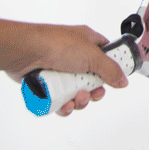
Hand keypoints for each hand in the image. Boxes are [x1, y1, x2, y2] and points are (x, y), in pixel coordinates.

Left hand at [0, 19, 127, 115]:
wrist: (24, 52)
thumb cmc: (56, 43)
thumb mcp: (92, 55)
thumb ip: (111, 69)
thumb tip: (123, 80)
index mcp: (88, 43)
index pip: (107, 56)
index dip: (112, 69)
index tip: (114, 81)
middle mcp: (75, 56)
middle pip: (92, 80)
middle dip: (93, 92)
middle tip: (91, 94)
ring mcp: (61, 71)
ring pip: (76, 93)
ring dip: (78, 100)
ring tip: (74, 99)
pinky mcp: (47, 84)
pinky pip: (60, 100)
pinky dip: (63, 106)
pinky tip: (63, 105)